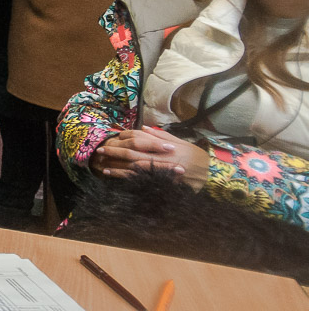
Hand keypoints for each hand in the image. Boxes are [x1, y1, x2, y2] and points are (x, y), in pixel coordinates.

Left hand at [90, 127, 208, 189]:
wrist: (211, 174)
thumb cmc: (196, 156)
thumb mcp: (180, 142)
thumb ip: (161, 136)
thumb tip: (145, 128)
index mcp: (163, 146)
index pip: (139, 141)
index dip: (124, 139)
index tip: (112, 138)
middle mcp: (160, 157)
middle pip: (132, 154)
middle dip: (115, 153)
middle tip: (99, 152)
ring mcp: (160, 171)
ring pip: (134, 168)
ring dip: (117, 168)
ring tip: (103, 168)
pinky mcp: (162, 182)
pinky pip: (142, 181)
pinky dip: (127, 179)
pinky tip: (117, 179)